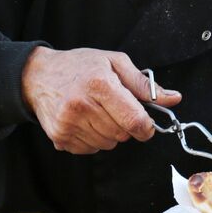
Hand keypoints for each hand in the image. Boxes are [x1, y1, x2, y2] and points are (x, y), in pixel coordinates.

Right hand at [21, 48, 180, 153]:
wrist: (38, 77)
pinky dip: (94, 138)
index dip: (146, 127)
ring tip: (97, 111)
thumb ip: (144, 84)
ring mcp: (68, 124)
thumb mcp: (114, 63)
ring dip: (110, 132)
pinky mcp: (60, 138)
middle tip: (114, 107)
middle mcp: (82, 106)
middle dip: (126, 125)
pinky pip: (91, 149)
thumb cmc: (80, 66)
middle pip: (123, 134)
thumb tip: (173, 99)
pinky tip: (85, 120)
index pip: (134, 121)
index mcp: (100, 84)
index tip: (146, 124)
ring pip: (108, 144)